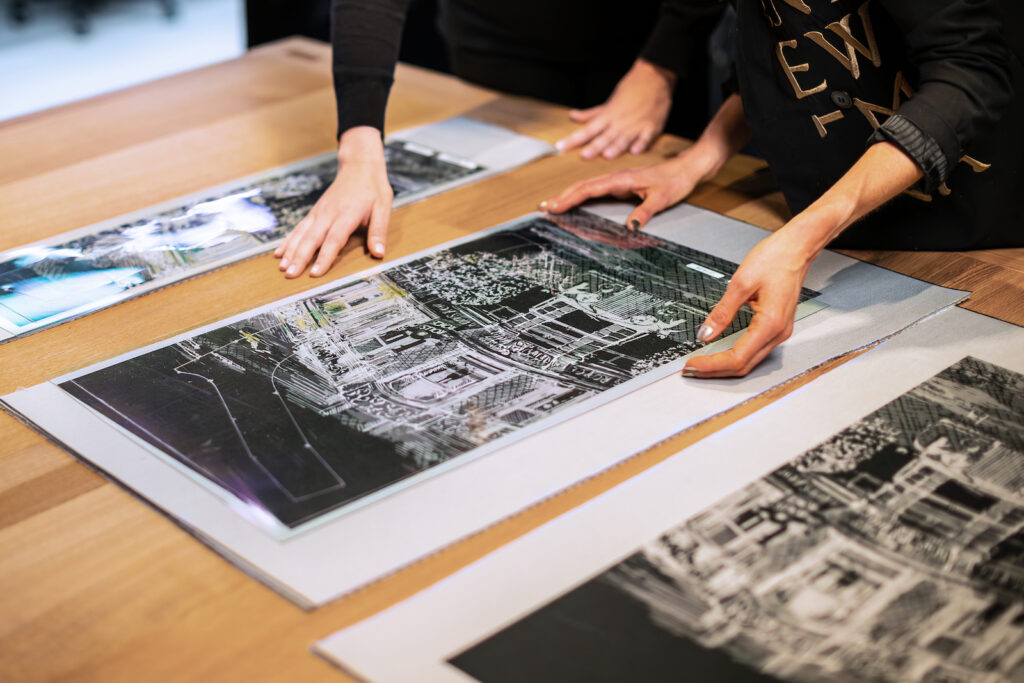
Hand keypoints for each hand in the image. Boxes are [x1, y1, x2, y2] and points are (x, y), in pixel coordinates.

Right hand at [274, 126, 392, 277]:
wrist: (359, 165)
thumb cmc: (373, 188)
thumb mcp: (383, 207)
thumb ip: (379, 231)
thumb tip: (379, 253)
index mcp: (347, 214)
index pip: (334, 240)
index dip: (324, 257)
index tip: (315, 273)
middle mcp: (329, 214)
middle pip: (312, 239)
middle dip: (299, 258)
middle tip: (290, 274)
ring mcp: (319, 212)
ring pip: (301, 234)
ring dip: (290, 251)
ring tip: (282, 267)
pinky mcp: (315, 212)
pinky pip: (299, 228)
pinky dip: (288, 240)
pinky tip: (279, 252)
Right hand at [541, 144, 720, 228]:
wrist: (687, 167)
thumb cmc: (675, 181)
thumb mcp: (662, 199)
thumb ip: (645, 211)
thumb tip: (630, 226)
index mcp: (621, 179)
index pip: (589, 188)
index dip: (570, 198)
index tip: (555, 206)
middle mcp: (615, 177)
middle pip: (581, 185)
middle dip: (561, 196)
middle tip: (542, 207)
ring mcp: (617, 179)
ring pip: (586, 185)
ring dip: (568, 194)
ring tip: (552, 204)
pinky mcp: (620, 183)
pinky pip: (595, 188)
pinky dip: (580, 194)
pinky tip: (574, 200)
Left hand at [555, 59, 674, 159]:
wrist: (655, 78)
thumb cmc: (631, 89)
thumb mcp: (610, 102)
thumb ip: (592, 113)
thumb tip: (573, 116)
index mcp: (608, 116)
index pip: (587, 130)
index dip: (573, 139)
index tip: (560, 146)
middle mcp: (620, 122)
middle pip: (604, 137)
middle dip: (594, 147)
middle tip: (583, 156)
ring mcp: (636, 125)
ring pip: (624, 139)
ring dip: (616, 147)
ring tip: (607, 155)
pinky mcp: (651, 127)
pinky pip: (646, 138)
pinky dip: (641, 144)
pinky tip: (635, 151)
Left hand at [680, 140, 922, 378]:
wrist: (797, 247)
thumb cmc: (775, 259)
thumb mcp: (741, 283)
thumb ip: (722, 312)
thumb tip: (705, 334)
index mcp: (771, 323)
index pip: (737, 357)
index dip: (712, 365)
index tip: (691, 365)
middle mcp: (778, 333)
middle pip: (744, 366)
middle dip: (715, 371)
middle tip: (690, 370)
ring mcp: (780, 332)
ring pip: (750, 362)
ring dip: (724, 366)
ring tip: (700, 364)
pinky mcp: (777, 328)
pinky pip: (754, 352)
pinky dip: (735, 356)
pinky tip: (719, 354)